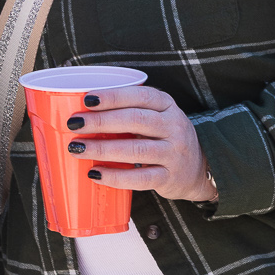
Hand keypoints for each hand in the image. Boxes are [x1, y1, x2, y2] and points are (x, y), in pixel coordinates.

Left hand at [62, 85, 216, 202]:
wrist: (200, 168)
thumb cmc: (164, 136)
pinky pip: (141, 178)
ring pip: (136, 149)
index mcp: (166, 105)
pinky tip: (95, 174)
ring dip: (103, 149)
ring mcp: (174, 153)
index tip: (87, 99)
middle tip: (74, 124)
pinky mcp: (170, 178)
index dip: (113, 97)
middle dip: (101, 121)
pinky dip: (116, 177)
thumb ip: (128, 111)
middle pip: (136, 120)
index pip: (140, 96)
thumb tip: (80, 109)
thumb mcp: (155, 116)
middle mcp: (173, 126)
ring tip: (77, 149)